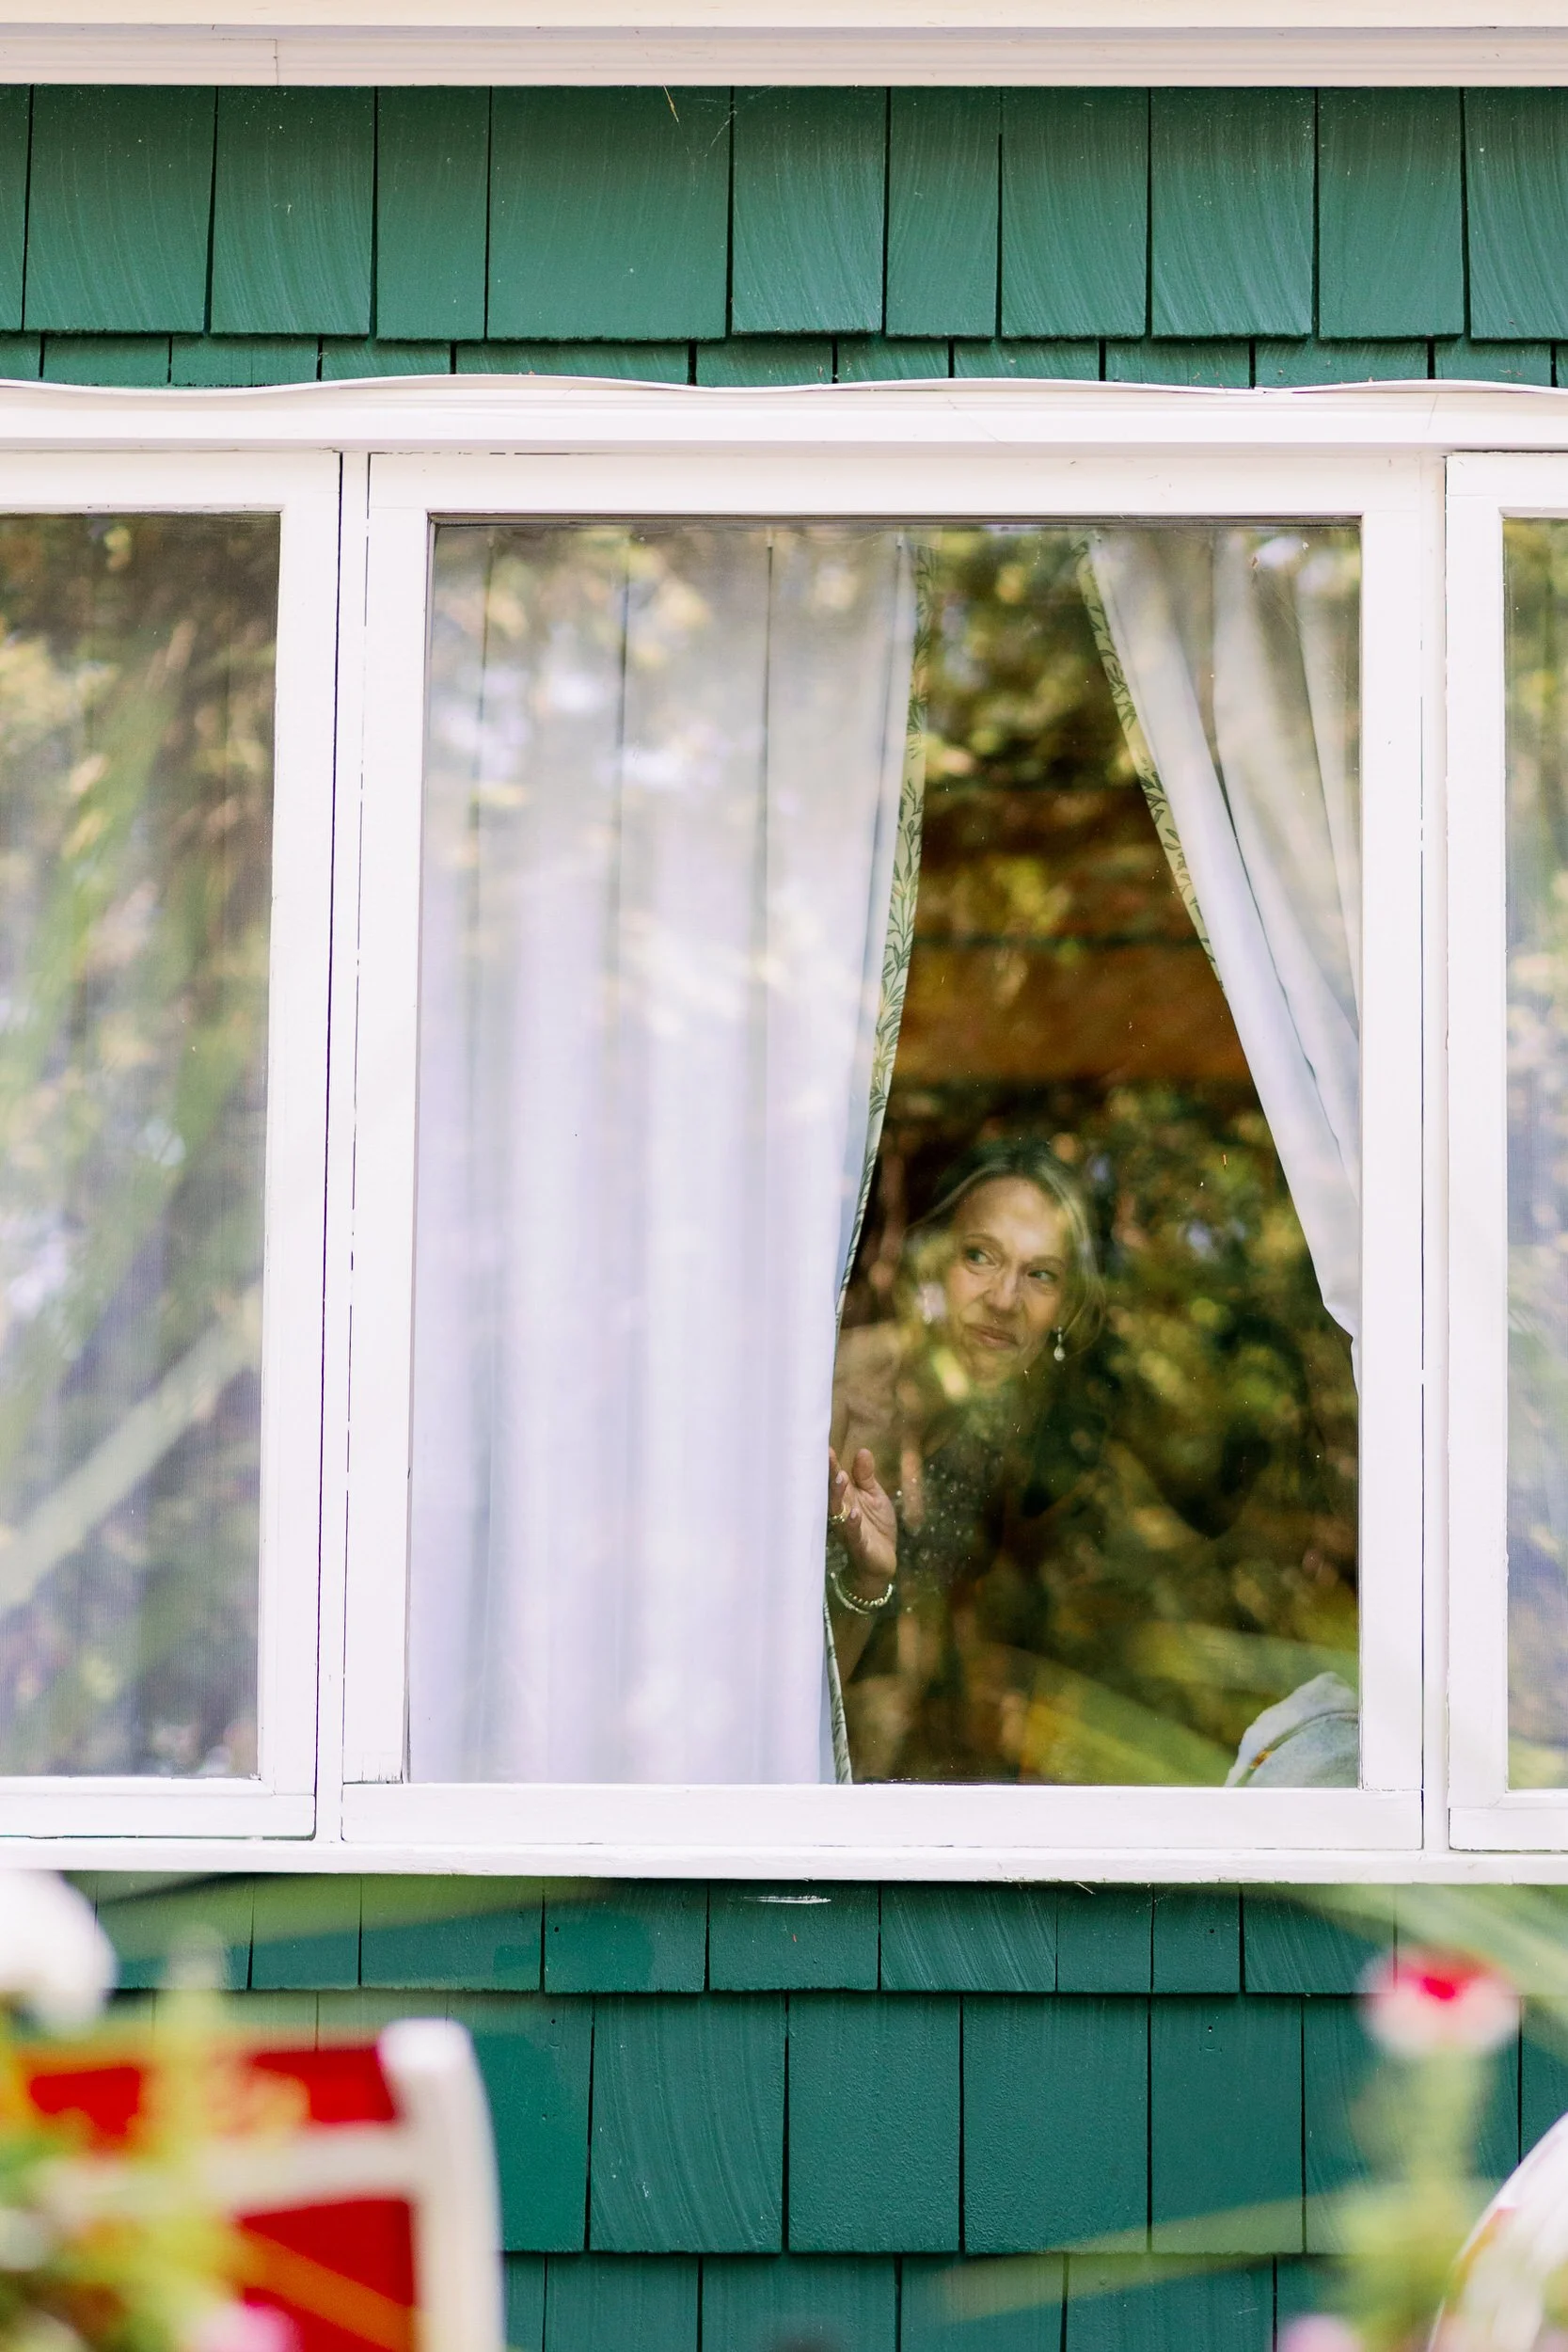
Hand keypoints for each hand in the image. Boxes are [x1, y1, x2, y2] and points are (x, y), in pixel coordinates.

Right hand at [827, 1445, 896, 1597]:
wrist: (881, 1562)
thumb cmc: (875, 1527)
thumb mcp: (874, 1497)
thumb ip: (866, 1477)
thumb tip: (862, 1450)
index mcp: (846, 1497)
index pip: (835, 1478)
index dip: (831, 1463)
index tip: (825, 1445)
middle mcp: (842, 1511)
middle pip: (832, 1491)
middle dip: (829, 1474)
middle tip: (826, 1456)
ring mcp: (848, 1528)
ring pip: (838, 1511)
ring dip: (838, 1495)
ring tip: (841, 1478)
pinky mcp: (859, 1545)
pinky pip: (854, 1534)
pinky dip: (853, 1524)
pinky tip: (854, 1513)